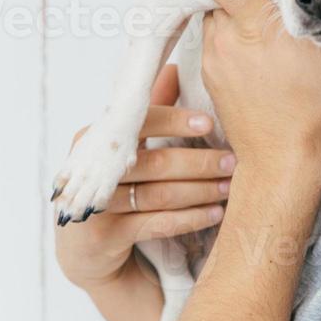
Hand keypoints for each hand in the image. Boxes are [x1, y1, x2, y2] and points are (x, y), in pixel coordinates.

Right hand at [54, 64, 234, 290]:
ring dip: (201, 191)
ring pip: (159, 195)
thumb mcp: (127, 151)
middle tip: (233, 162)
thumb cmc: (115, 190)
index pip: (138, 123)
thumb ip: (150, 113)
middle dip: (199, 161)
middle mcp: (91, 171)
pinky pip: (156, 224)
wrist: (86, 253)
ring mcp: (95, 206)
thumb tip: (176, 67)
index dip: (175, 120)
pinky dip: (190, 218)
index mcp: (94, 140)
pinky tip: (215, 214)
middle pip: (154, 162)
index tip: (210, 123)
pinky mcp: (104, 238)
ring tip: (230, 188)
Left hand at [188, 0, 320, 169]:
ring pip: (216, 18)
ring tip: (256, 13)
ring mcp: (215, 61)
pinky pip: (216, 45)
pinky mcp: (211, 80)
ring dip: (231, 11)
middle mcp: (227, 38)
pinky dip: (231, 38)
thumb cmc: (320, 106)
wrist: (285, 158)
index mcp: (255, 24)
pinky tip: (254, 48)